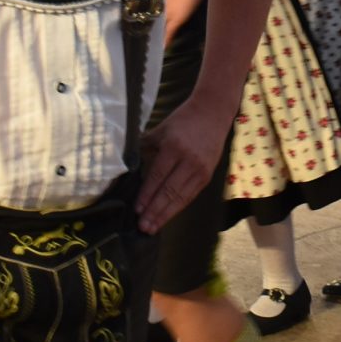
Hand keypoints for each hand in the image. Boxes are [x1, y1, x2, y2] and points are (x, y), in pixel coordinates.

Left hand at [137, 102, 230, 232]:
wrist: (212, 113)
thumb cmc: (182, 121)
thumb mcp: (161, 130)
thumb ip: (145, 148)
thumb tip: (127, 166)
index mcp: (174, 147)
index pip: (157, 176)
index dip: (146, 194)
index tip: (137, 209)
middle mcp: (189, 161)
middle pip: (170, 191)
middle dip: (155, 211)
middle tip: (143, 227)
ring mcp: (201, 169)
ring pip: (181, 198)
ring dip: (166, 215)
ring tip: (153, 228)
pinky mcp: (207, 175)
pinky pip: (191, 195)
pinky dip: (178, 208)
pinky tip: (168, 216)